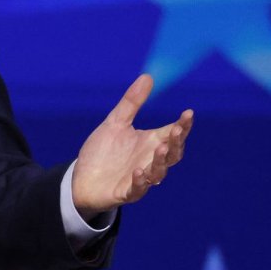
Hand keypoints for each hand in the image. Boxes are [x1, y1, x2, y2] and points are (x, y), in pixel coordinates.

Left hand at [71, 74, 192, 218]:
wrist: (82, 178)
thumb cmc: (103, 151)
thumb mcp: (115, 123)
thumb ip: (131, 103)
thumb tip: (147, 76)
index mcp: (150, 143)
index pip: (172, 134)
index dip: (183, 125)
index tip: (188, 113)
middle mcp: (149, 161)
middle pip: (172, 154)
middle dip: (176, 142)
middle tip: (177, 129)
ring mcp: (139, 178)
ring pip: (158, 172)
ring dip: (161, 162)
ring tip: (161, 148)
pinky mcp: (125, 192)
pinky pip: (137, 189)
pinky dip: (140, 182)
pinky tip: (138, 171)